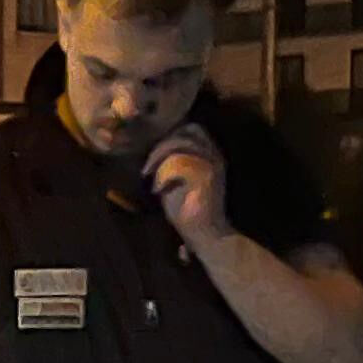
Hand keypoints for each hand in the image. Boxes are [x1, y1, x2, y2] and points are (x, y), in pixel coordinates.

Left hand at [145, 126, 232, 249]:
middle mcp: (214, 155)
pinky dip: (162, 176)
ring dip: (157, 158)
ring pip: (179, 144)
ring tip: (148, 175)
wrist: (206, 234)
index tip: (154, 155)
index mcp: (211, 154)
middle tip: (148, 166)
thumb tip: (153, 152)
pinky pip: (178, 164)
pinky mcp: (204, 177)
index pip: (193, 128)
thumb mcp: (179, 179)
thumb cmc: (189, 209)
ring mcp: (211, 165)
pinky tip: (157, 190)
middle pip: (186, 131)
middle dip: (162, 145)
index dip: (171, 135)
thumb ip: (172, 163)